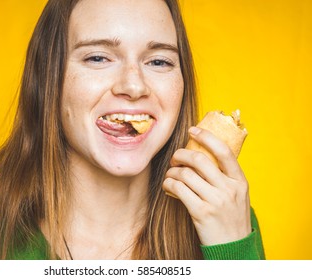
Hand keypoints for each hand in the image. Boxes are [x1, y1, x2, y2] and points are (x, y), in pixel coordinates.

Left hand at [162, 126, 250, 244]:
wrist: (233, 247)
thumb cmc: (232, 217)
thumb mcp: (238, 194)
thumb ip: (225, 176)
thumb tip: (204, 153)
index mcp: (240, 181)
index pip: (223, 151)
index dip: (206, 136)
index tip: (193, 130)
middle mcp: (229, 189)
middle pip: (199, 160)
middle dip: (181, 154)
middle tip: (175, 157)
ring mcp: (215, 201)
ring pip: (185, 174)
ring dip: (172, 171)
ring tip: (171, 174)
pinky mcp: (200, 212)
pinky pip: (178, 189)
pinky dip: (169, 183)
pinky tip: (169, 185)